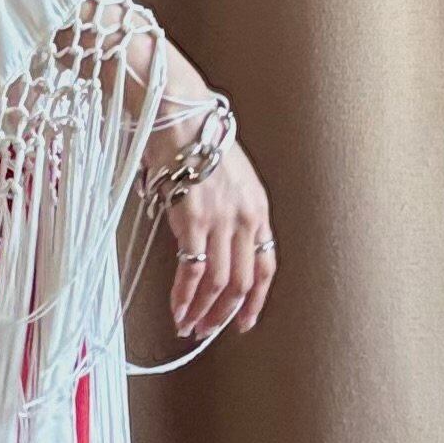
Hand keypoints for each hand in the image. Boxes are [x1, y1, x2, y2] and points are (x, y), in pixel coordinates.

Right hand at [163, 129, 274, 350]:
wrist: (178, 112)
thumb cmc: (193, 137)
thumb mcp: (225, 176)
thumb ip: (224, 208)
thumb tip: (206, 239)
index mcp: (258, 208)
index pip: (266, 266)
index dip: (255, 299)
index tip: (244, 320)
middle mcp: (246, 217)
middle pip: (242, 281)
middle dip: (224, 313)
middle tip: (207, 330)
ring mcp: (221, 220)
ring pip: (219, 282)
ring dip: (203, 311)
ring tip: (188, 326)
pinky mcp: (193, 219)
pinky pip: (191, 271)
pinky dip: (184, 297)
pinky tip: (178, 309)